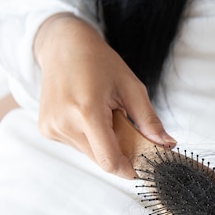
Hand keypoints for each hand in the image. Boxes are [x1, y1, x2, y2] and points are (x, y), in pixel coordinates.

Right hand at [34, 14, 175, 178]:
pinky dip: (90, 138)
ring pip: (90, 154)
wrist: (62, 45)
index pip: (109, 160)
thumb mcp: (131, 87)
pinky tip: (89, 115)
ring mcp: (52, 128)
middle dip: (120, 153)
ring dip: (104, 144)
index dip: (128, 169)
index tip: (143, 167)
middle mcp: (64, 124)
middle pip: (101, 160)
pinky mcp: (47, 130)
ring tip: (105, 115)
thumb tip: (167, 145)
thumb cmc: (99, 62)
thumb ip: (149, 120)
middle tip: (127, 130)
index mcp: (86, 112)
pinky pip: (78, 146)